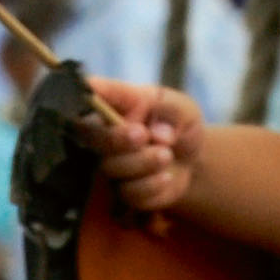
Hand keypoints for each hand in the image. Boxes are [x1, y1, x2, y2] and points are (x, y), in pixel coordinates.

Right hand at [80, 78, 201, 218]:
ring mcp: (111, 164)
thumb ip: (172, 112)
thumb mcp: (184, 110)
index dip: (88, 92)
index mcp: (116, 104)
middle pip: (92, 136)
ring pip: (112, 167)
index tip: (89, 87)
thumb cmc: (179, 126)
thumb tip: (159, 133)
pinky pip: (129, 192)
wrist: (191, 162)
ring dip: (143, 161)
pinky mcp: (122, 192)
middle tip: (143, 134)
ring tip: (166, 155)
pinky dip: (152, 185)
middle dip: (116, 138)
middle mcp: (106, 133)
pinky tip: (166, 177)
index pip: (93, 95)